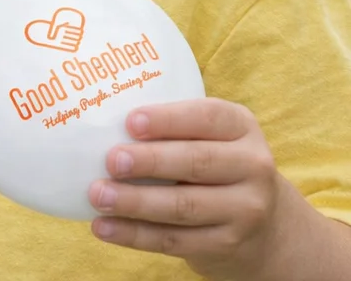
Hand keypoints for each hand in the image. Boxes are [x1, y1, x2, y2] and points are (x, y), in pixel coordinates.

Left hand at [88, 98, 287, 279]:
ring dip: (135, 202)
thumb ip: (171, 124)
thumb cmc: (213, 160)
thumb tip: (101, 118)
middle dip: (149, 161)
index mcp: (241, 126)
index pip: (206, 117)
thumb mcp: (208, 134)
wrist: (265, 224)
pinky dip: (135, 235)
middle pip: (196, 162)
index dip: (168, 119)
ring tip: (98, 195)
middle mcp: (252, 166)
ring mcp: (245, 210)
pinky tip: (104, 227)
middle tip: (110, 160)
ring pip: (183, 206)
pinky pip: (175, 241)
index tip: (130, 122)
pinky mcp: (227, 245)